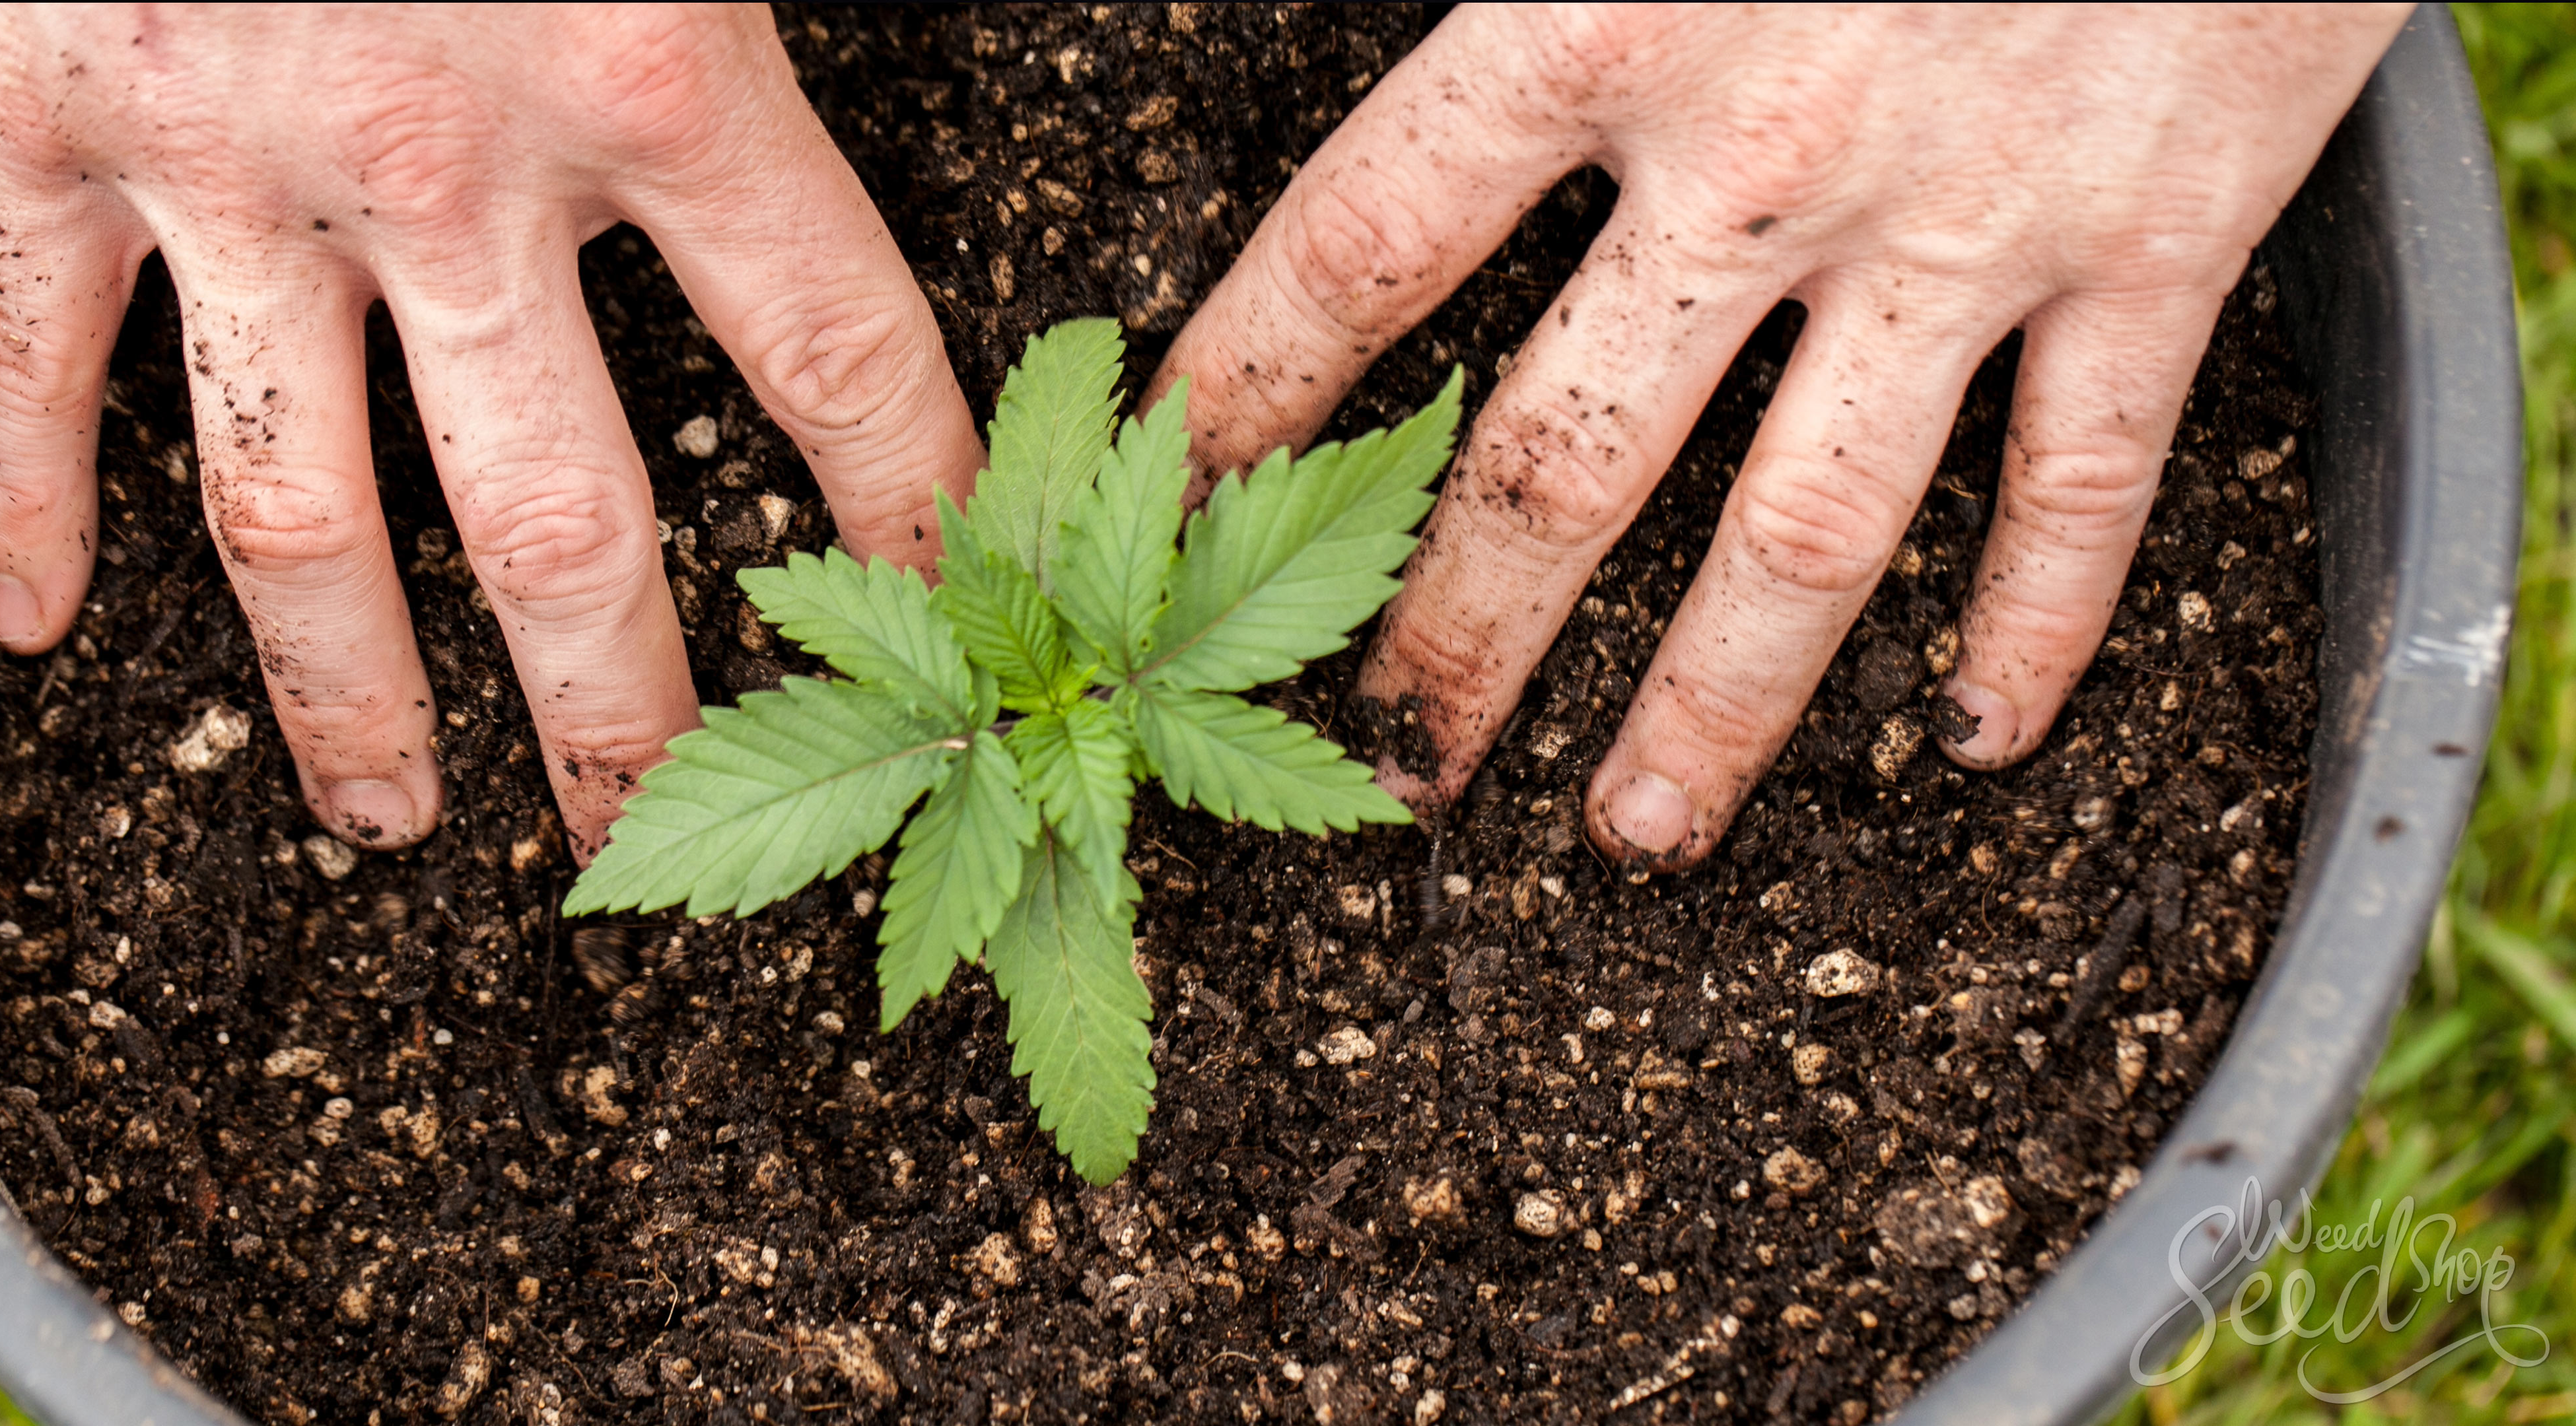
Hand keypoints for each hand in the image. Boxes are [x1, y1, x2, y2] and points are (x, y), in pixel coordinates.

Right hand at [0, 3, 981, 852]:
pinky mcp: (41, 113)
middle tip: (650, 837)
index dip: (913, 507)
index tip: (955, 620)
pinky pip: (22, 347)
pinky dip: (12, 494)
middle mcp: (440, 154)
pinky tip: (22, 631)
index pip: (836, 354)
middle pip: (562, 514)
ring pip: (294, 505)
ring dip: (341, 689)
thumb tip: (857, 96)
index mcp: (649, 64)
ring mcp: (227, 159)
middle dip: (619, 701)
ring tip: (393, 820)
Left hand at [1152, 3, 2407, 869]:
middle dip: (1464, 631)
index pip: (1370, 246)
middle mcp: (1770, 159)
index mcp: (1611, 16)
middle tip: (1404, 758)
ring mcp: (1965, 226)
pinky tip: (1981, 740)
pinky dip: (2038, 627)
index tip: (1181, 499)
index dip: (1255, 388)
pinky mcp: (2158, 245)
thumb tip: (1416, 108)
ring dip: (1714, 710)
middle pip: (1566, 457)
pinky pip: (2084, 483)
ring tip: (1636, 831)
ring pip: (1805, 533)